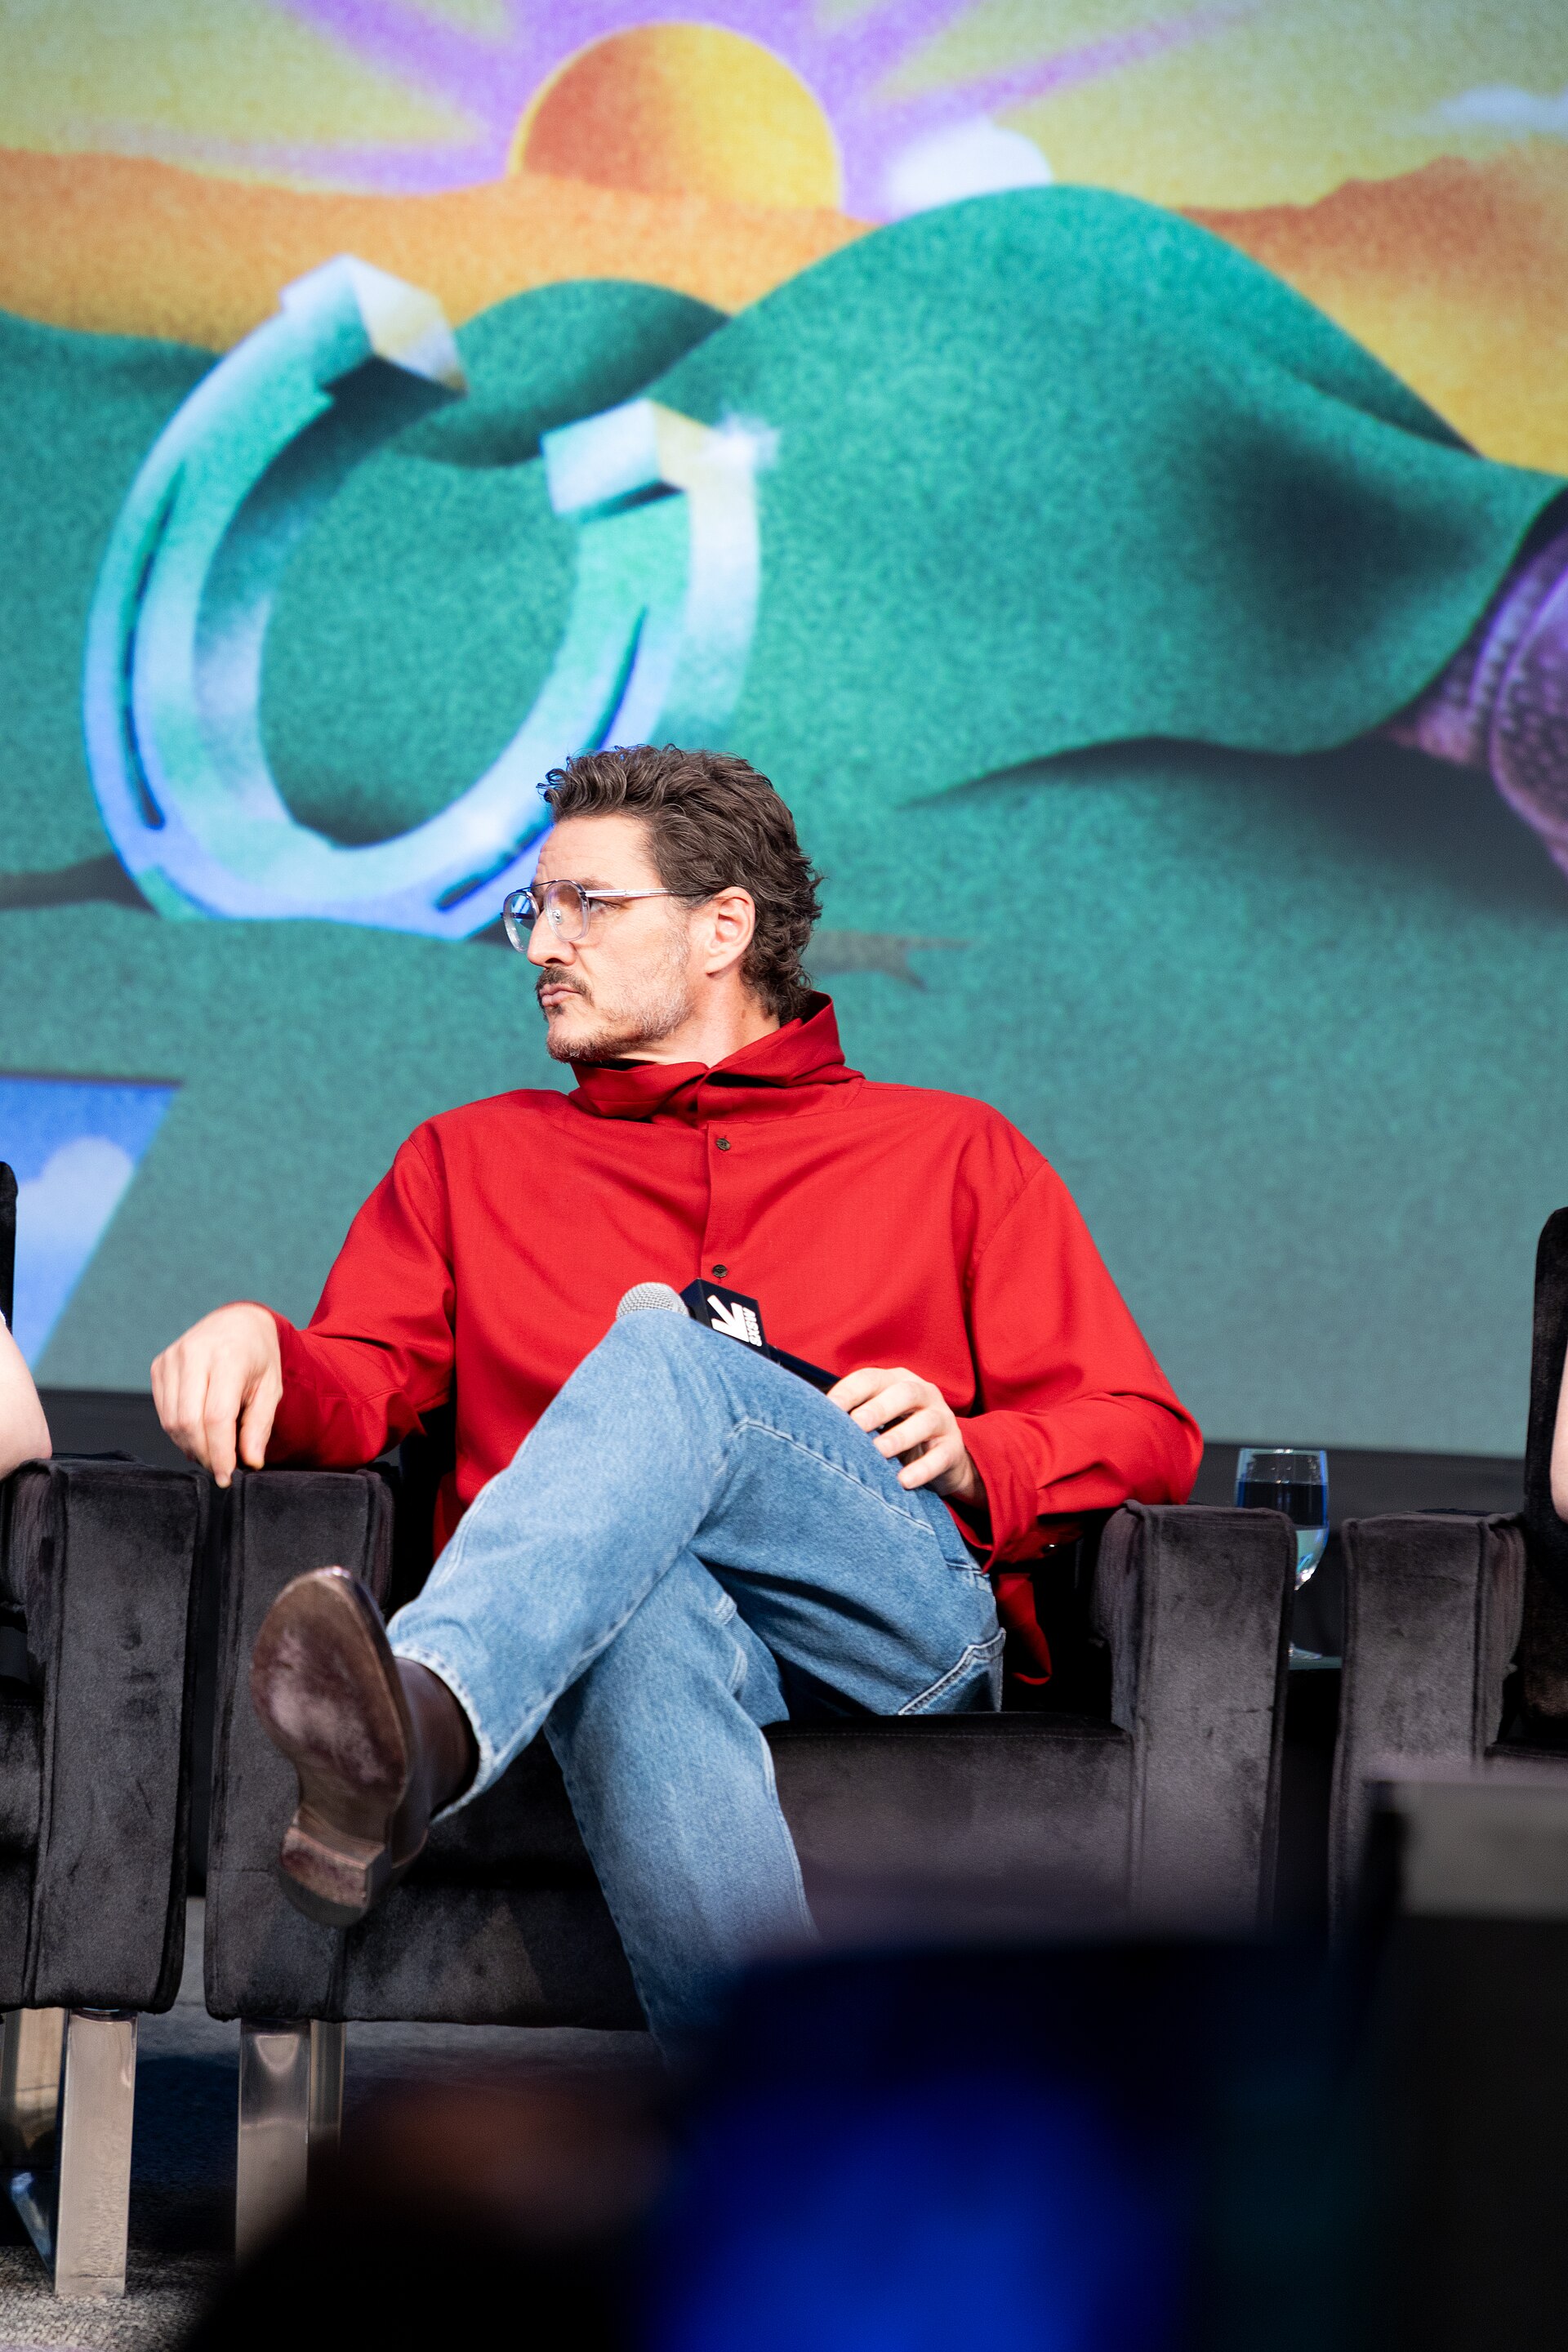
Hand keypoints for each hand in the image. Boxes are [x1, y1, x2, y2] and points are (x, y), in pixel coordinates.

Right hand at [151, 1303, 282, 1486]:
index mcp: (228, 1356)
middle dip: (204, 1453)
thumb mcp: (271, 1389)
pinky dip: (180, 1432)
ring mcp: (172, 1358)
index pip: (217, 1416)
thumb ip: (259, 1426)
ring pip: (172, 1420)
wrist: (238, 1322)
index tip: (226, 1477)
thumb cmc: (258, 1358)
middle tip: (220, 1468)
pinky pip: (164, 1412)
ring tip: (213, 1451)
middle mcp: (194, 1353)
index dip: (220, 1452)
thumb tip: (250, 1462)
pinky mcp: (159, 1365)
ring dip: (191, 1445)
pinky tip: (199, 1434)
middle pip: (189, 1421)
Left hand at [828, 1366, 984, 1505]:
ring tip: (879, 1453)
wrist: (942, 1458)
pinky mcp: (954, 1448)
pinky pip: (941, 1456)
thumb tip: (809, 1422)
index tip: (827, 1409)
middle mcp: (922, 1393)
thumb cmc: (896, 1432)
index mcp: (896, 1381)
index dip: (849, 1391)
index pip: (870, 1379)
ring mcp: (942, 1419)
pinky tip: (904, 1481)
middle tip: (855, 1425)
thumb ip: (850, 1416)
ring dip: (900, 1436)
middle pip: (903, 1393)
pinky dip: (922, 1468)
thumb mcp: (876, 1419)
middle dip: (878, 1408)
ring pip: (925, 1422)